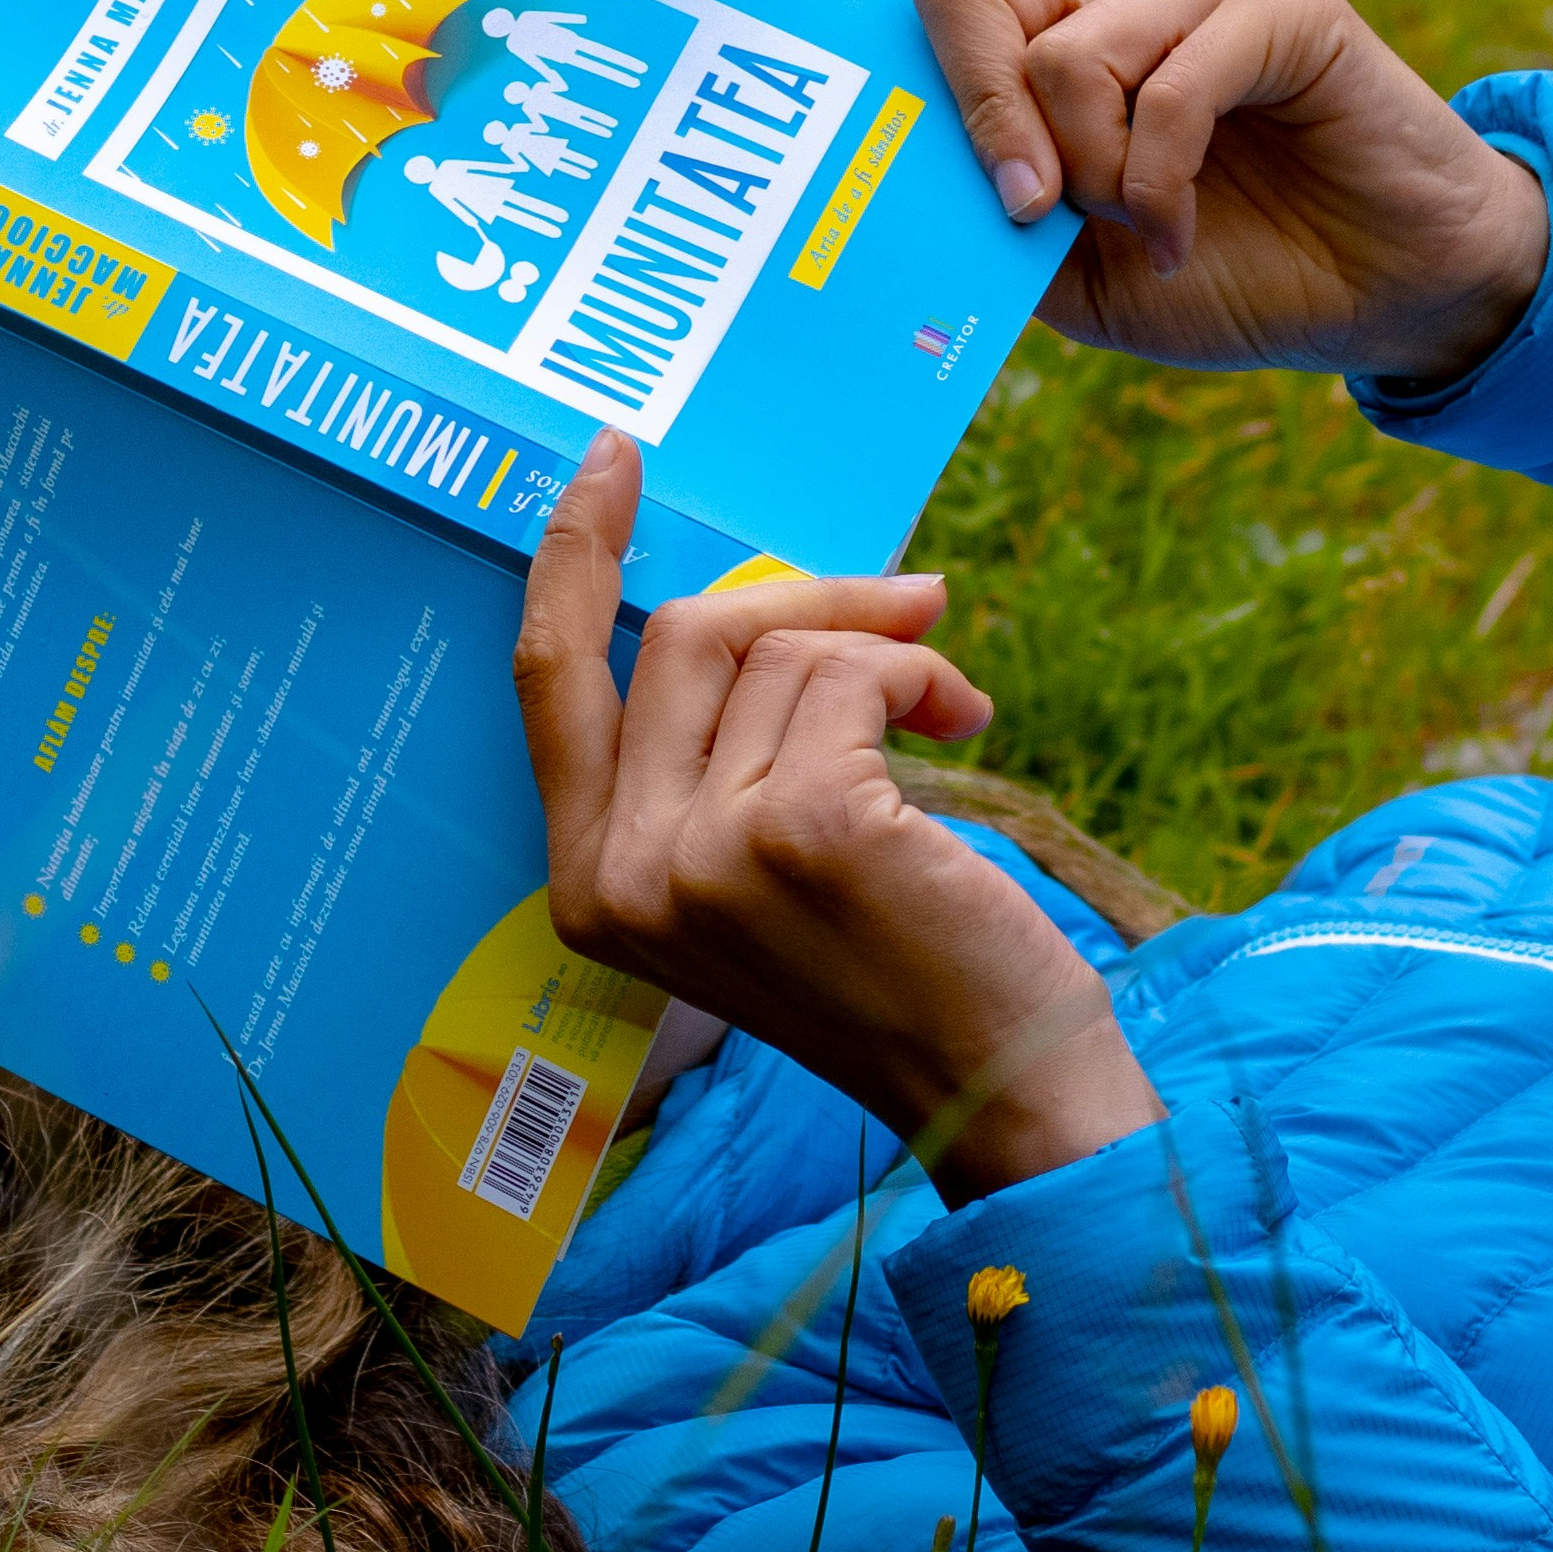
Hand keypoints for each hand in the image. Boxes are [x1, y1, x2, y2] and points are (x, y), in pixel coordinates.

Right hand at [512, 432, 1158, 1199]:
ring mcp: (704, 856)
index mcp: (590, 887)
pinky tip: (965, 728)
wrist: (1003, 1089)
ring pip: (784, 649)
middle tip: (916, 610)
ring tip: (950, 714)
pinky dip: (921, 680)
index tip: (612, 461)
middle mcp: (623, 875)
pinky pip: (854, 674)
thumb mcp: (760, 870)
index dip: (572, 559)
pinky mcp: (803, 830)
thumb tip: (782, 595)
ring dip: (889, 656)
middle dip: (812, 599)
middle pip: (684, 635)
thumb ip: (724, 753)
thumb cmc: (899, 970)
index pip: (549, 683)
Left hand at [697, 0, 1547, 392]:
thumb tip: (893, 184)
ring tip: (1149, 234)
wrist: (1388, 291)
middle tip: (1029, 212)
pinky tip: (1187, 227)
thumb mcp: (1074, 271)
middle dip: (970, 110)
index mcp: (1043, 40)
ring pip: (1065, 51)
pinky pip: (1168, 81)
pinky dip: (1160, 180)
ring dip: (1094, 177)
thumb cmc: (1226, 274)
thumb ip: (992, 216)